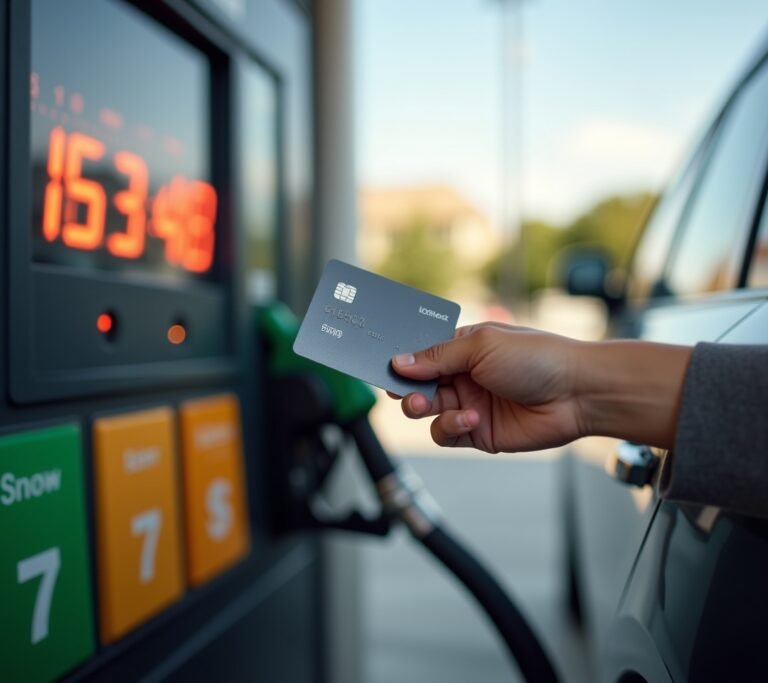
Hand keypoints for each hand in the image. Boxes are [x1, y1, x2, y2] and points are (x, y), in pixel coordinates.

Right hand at [391, 323, 585, 452]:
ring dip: (423, 408)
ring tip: (431, 404)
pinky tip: (470, 418)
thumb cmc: (536, 357)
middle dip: (407, 388)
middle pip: (417, 384)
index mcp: (462, 347)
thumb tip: (399, 362)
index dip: (402, 360)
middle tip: (405, 392)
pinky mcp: (479, 432)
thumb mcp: (481, 346)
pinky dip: (449, 427)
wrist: (576, 393)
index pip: (421, 353)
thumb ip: (437, 356)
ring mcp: (470, 404)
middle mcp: (463, 375)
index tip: (384, 366)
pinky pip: (446, 433)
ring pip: (426, 411)